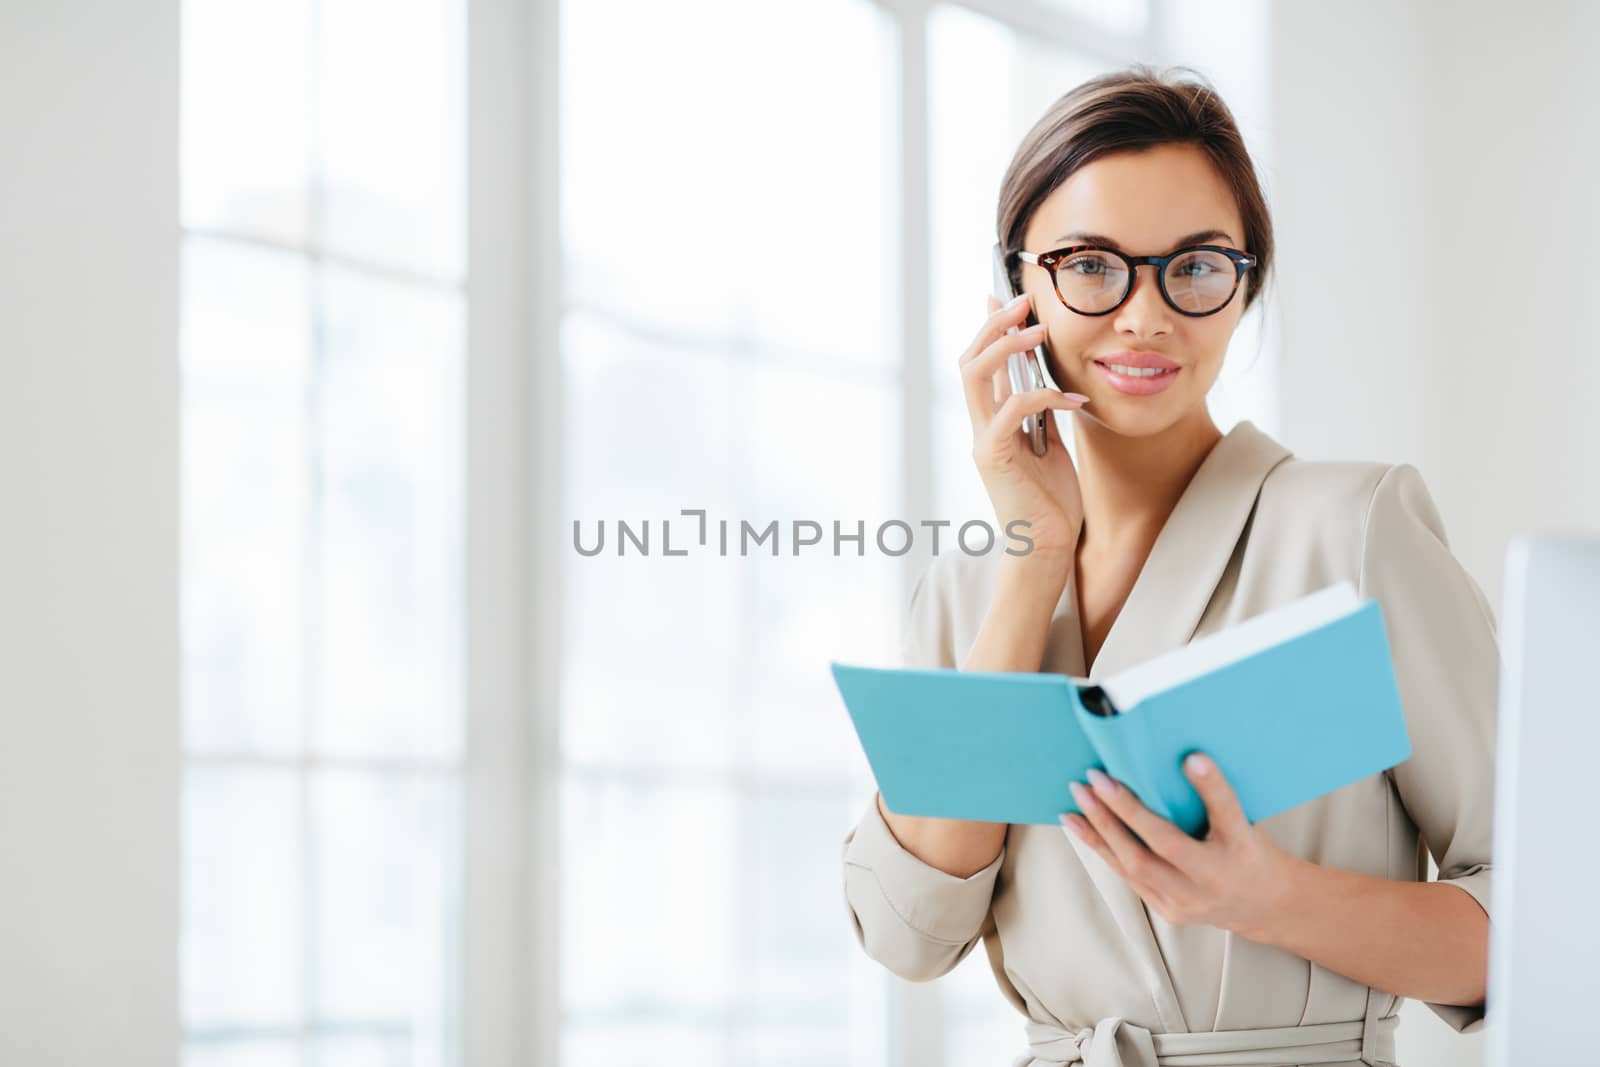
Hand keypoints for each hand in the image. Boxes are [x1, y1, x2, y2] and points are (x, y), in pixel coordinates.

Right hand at [962, 294, 1088, 557]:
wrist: (1047, 545)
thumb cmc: (1050, 500)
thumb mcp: (1048, 444)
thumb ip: (1039, 413)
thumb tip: (1044, 378)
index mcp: (991, 421)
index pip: (980, 363)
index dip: (989, 328)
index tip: (1006, 299)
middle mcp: (980, 426)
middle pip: (969, 360)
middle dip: (994, 326)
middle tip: (1024, 304)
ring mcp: (982, 440)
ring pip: (975, 376)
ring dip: (1006, 347)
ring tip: (1038, 332)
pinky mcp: (993, 456)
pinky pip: (1012, 411)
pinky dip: (1043, 396)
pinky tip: (1073, 399)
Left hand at [1058, 753, 1302, 938]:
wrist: (1261, 905)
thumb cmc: (1246, 850)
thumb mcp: (1243, 820)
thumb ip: (1215, 796)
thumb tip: (1180, 754)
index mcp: (1243, 848)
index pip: (1227, 813)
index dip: (1211, 786)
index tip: (1192, 758)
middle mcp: (1215, 879)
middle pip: (1166, 843)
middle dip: (1124, 810)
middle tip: (1096, 776)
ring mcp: (1188, 900)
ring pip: (1135, 864)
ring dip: (1099, 828)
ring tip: (1077, 796)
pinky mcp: (1167, 910)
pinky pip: (1127, 875)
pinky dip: (1100, 846)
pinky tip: (1079, 824)